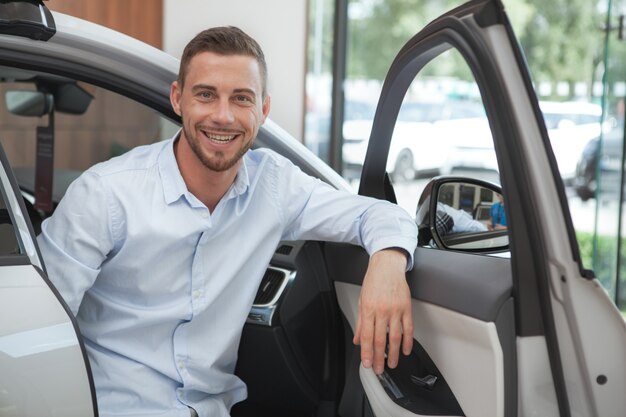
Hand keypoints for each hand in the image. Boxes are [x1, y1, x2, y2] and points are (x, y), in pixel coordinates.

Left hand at [353, 248, 412, 374]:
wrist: (387, 266)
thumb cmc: (374, 281)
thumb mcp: (361, 300)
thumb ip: (360, 322)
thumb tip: (358, 339)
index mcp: (368, 309)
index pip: (367, 336)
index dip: (367, 352)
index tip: (367, 363)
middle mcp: (382, 310)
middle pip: (381, 339)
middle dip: (379, 357)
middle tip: (378, 369)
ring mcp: (395, 309)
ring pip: (395, 337)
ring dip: (394, 353)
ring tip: (392, 364)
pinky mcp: (406, 307)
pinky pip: (408, 328)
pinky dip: (408, 341)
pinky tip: (406, 350)